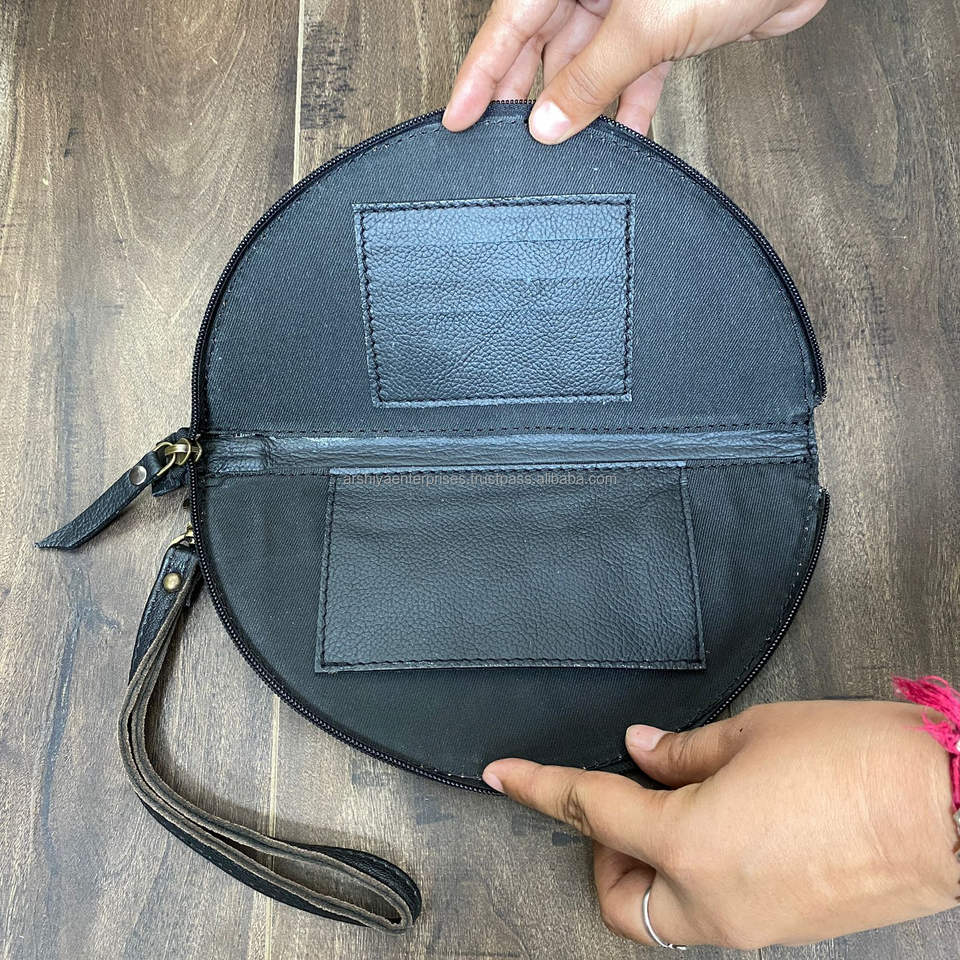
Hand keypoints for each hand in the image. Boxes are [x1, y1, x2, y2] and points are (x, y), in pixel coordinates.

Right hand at [444, 0, 827, 141]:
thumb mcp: (645, 27)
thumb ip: (591, 79)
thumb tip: (547, 122)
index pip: (511, 20)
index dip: (482, 72)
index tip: (460, 116)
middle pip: (543, 43)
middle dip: (525, 94)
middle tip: (501, 143)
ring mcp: (632, 2)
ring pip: (587, 63)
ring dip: (578, 109)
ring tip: (559, 151)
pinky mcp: (666, 25)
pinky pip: (632, 73)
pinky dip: (627, 107)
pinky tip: (619, 139)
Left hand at [483, 700, 959, 947]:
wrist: (953, 808)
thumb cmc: (855, 759)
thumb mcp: (753, 735)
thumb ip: (682, 752)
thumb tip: (641, 751)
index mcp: (690, 843)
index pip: (592, 810)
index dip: (539, 787)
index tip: (502, 774)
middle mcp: (712, 901)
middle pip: (620, 897)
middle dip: (603, 854)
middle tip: (624, 799)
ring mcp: (750, 926)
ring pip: (665, 914)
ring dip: (649, 868)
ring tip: (676, 810)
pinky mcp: (784, 931)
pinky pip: (712, 915)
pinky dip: (695, 877)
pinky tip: (722, 825)